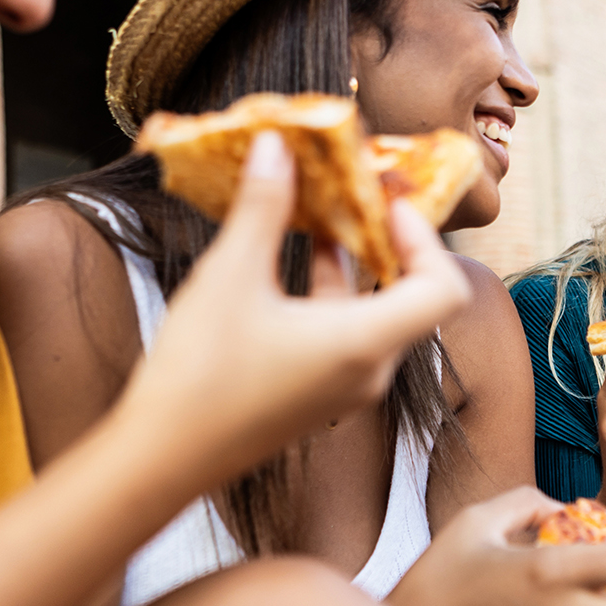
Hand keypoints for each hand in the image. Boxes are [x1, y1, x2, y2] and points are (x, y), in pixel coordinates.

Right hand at [115, 131, 470, 500]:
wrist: (162, 459)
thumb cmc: (199, 374)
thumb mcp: (230, 276)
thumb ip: (262, 207)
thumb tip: (277, 146)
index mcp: (365, 344)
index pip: (443, 289)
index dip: (426, 239)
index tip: (387, 202)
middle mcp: (368, 371)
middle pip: (411, 297)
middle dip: (387, 241)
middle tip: (359, 197)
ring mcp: (344, 389)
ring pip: (372, 315)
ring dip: (351, 265)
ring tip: (319, 215)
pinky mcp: (317, 395)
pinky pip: (346, 336)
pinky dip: (330, 295)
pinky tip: (288, 260)